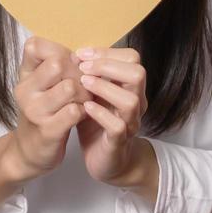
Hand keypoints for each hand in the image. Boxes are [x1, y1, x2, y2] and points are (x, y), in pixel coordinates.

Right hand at [6, 35, 88, 181]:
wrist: (29, 152)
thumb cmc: (42, 113)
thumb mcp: (39, 86)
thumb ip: (54, 67)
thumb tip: (81, 53)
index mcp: (24, 75)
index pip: (35, 46)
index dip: (59, 50)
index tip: (69, 65)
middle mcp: (25, 91)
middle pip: (58, 63)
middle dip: (79, 72)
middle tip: (85, 83)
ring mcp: (35, 111)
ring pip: (70, 87)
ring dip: (85, 93)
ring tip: (85, 99)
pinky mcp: (48, 131)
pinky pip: (74, 111)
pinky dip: (84, 111)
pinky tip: (83, 114)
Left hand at [72, 45, 150, 187]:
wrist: (105, 161)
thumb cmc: (96, 124)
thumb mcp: (93, 94)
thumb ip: (89, 75)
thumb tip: (73, 51)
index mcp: (129, 87)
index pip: (132, 59)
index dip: (107, 52)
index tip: (82, 54)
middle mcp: (135, 102)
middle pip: (138, 73)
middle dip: (108, 66)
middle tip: (82, 67)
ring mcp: (129, 122)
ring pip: (130, 100)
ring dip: (104, 88)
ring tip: (83, 84)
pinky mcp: (118, 142)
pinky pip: (117, 126)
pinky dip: (101, 114)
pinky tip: (84, 107)